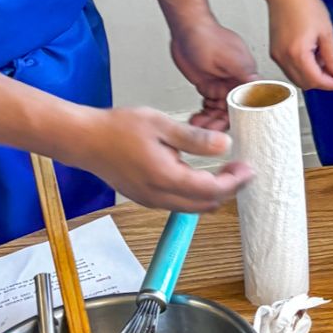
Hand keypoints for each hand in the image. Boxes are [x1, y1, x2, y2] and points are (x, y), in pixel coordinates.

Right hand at [73, 106, 254, 211]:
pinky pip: (179, 203)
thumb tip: (225, 146)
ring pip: (193, 208)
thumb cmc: (117, 128)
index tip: (248, 169)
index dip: (235, 182)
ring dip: (213, 193)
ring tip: (226, 170)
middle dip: (229, 189)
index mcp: (165, 177)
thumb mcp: (161, 125)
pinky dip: (197, 194)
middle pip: (206, 205)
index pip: (211, 190)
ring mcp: (151, 200)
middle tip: (242, 169)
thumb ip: (195, 138)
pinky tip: (201, 174)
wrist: (84, 140)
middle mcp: (159, 195)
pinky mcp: (146, 198)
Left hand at [170, 17, 257, 130]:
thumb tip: (263, 86)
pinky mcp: (208, 84)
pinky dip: (204, 113)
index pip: (251, 100)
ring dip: (211, 119)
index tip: (240, 127)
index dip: (246, 115)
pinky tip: (197, 118)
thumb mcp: (229, 58)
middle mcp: (235, 80)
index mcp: (245, 74)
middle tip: (211, 130)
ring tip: (200, 126)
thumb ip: (246, 74)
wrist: (185, 29)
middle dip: (223, 121)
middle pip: (234, 109)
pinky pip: (209, 105)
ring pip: (220, 109)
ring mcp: (221, 83)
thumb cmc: (206, 37)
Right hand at [270, 0, 332, 91]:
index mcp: (297, 54)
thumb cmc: (304, 5)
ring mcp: (277, 56)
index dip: (332, 84)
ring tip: (323, 58)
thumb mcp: (326, 32)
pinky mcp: (275, 52)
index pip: (317, 80)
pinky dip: (303, 69)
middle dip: (322, 81)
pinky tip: (311, 55)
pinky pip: (290, 69)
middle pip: (305, 83)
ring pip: (297, 78)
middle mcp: (284, 58)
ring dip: (312, 76)